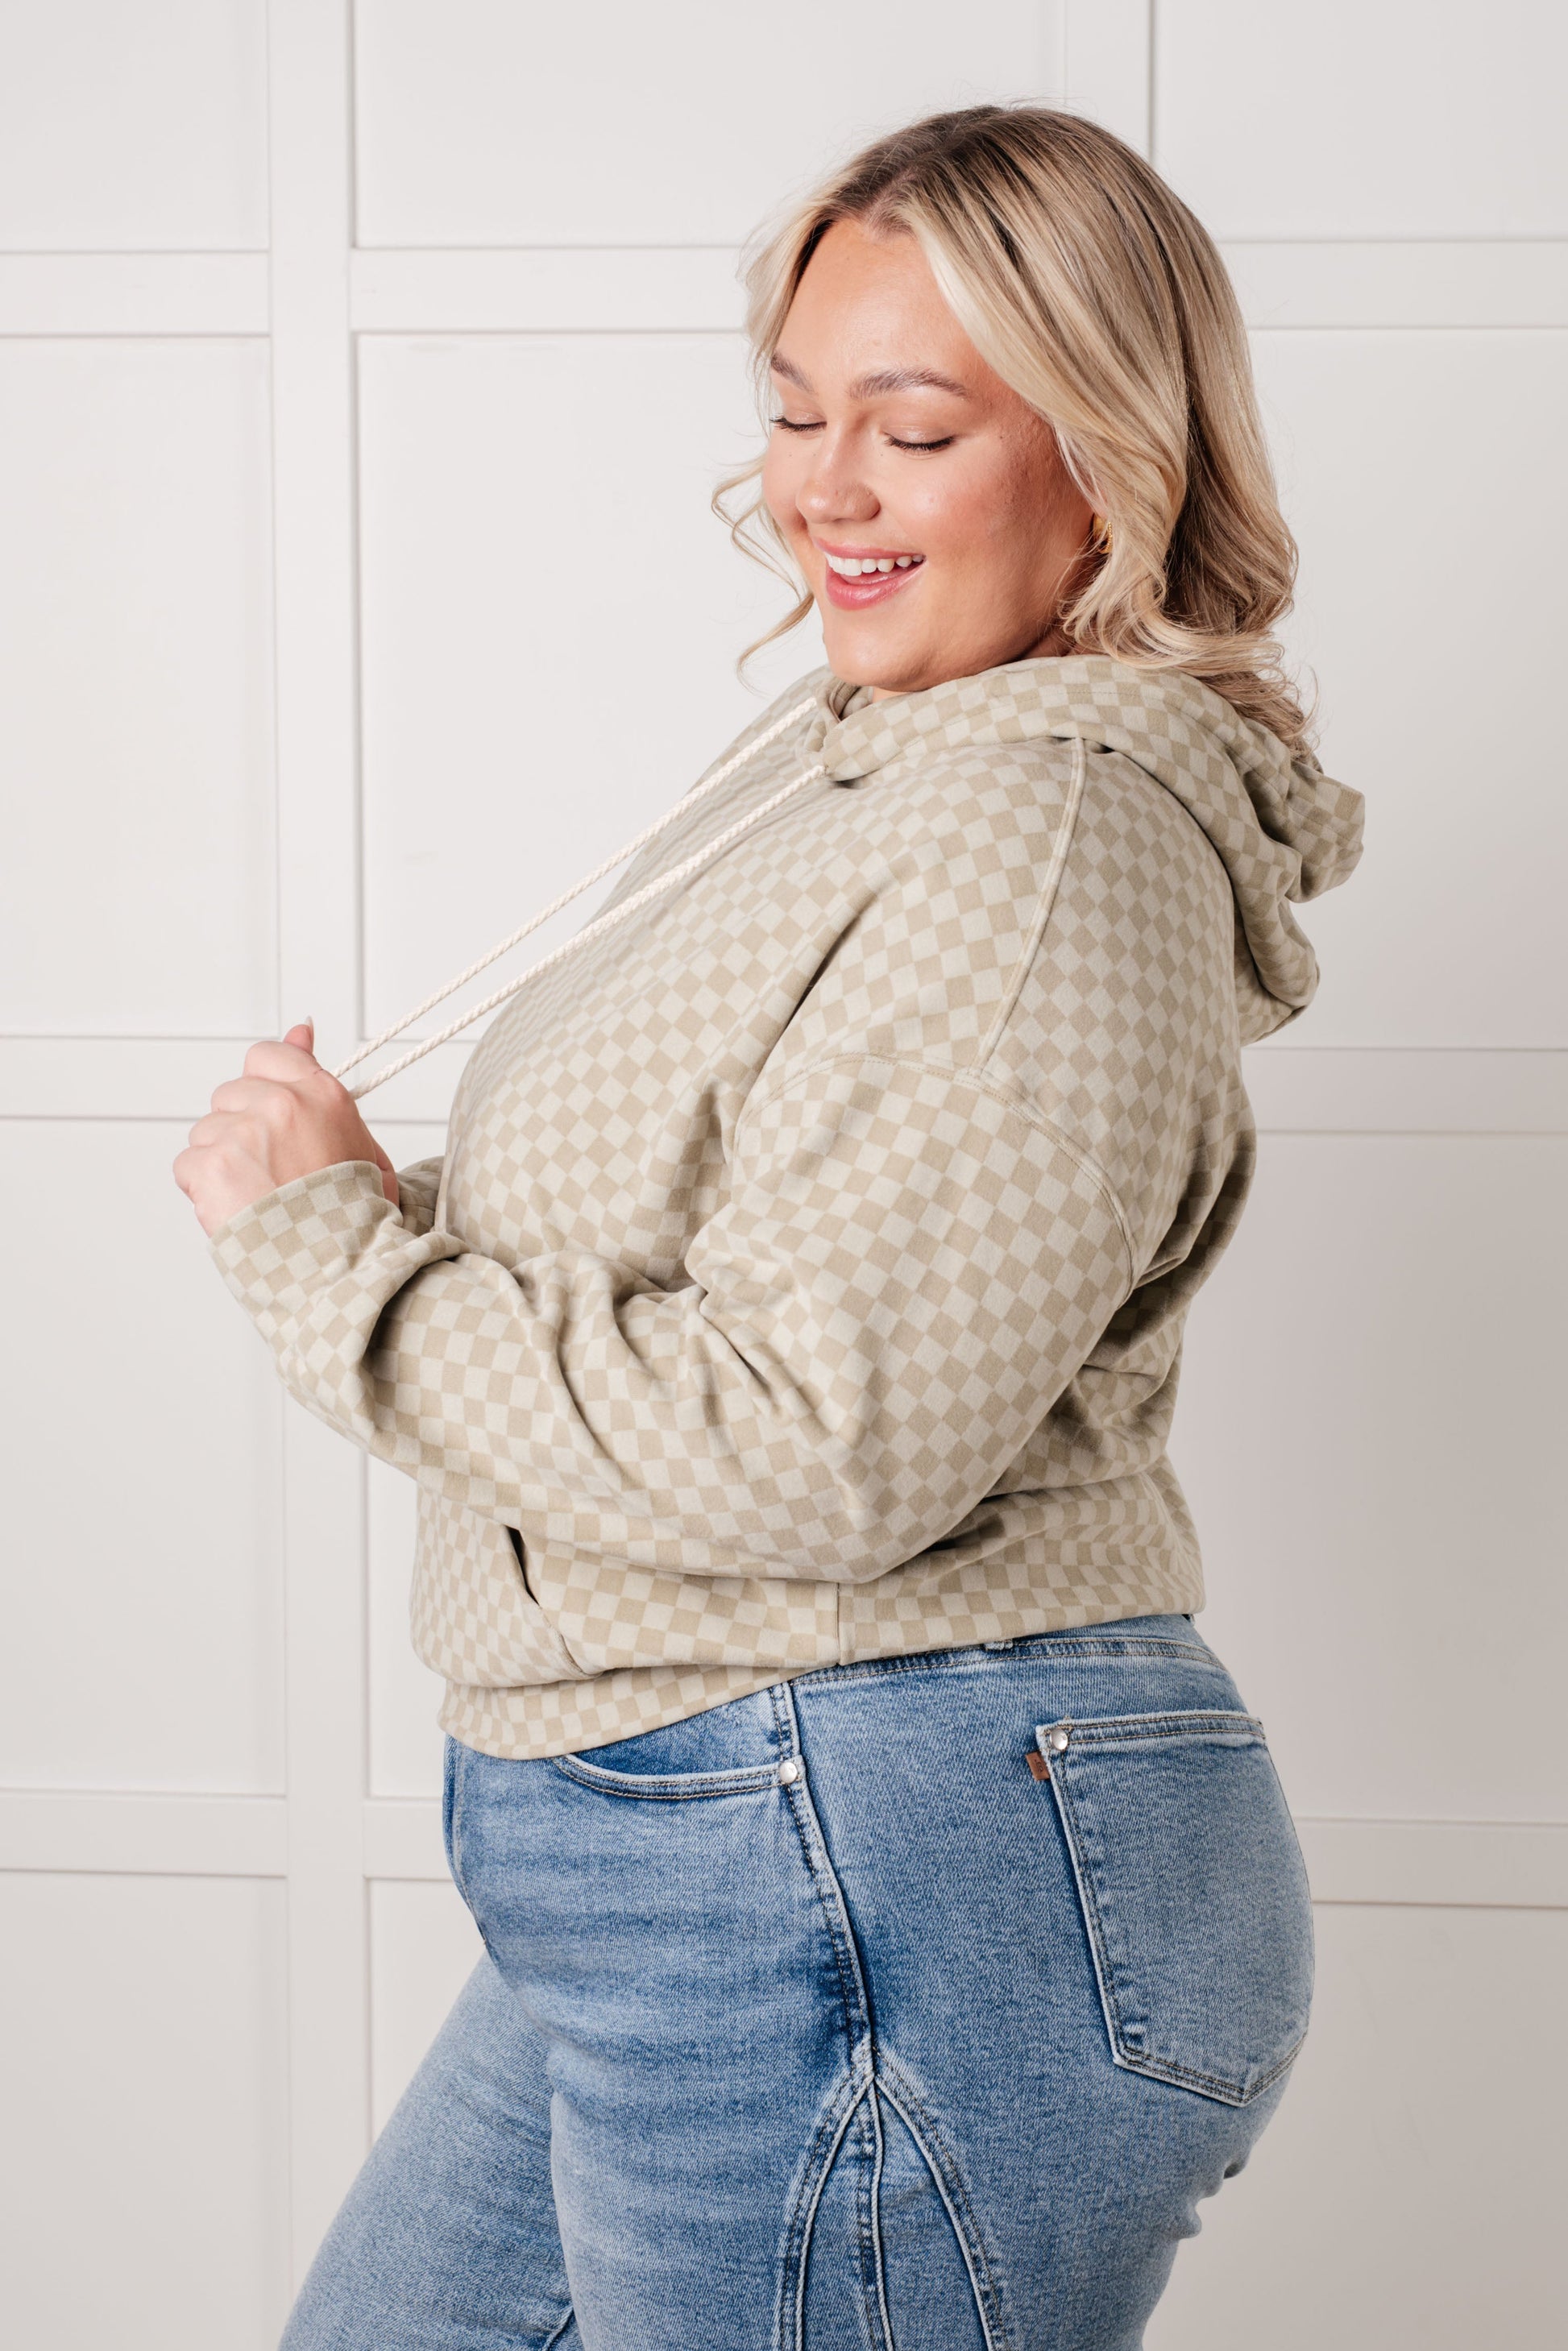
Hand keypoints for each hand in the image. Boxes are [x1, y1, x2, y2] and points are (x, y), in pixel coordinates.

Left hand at [174, 1020, 399, 1237]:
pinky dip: (205, 1189)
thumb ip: (319, 1080)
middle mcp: (280, 1104)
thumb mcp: (357, 1139)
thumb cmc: (353, 1213)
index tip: (267, 1107)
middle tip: (271, 1169)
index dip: (263, 1084)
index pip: (266, 1057)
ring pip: (207, 1130)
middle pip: (230, 1095)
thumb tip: (299, 1029)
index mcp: (320, 1094)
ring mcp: (242, 1132)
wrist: (335, 1266)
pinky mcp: (210, 1164)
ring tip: (257, 1194)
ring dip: (222, 1159)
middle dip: (242, 1128)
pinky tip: (237, 1207)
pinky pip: (188, 1164)